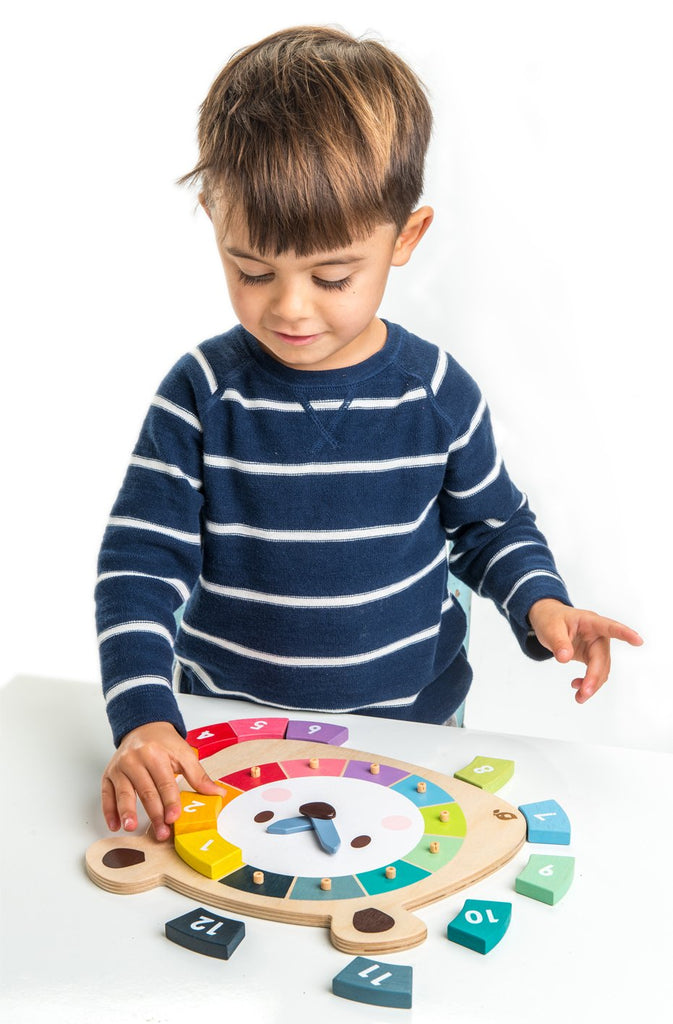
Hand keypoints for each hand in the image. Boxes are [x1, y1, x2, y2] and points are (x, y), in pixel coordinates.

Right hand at [101, 721, 222, 841]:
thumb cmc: (164, 743)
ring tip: (131, 827)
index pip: (164, 782)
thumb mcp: (184, 753)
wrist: (143, 726)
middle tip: (161, 832)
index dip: (170, 801)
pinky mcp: (108, 774)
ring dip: (127, 812)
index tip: (174, 818)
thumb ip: (199, 775)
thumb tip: (217, 793)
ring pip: (124, 793)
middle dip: (154, 814)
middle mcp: (135, 759)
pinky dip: (109, 811)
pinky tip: (114, 825)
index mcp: (155, 753)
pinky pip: (106, 794)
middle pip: (146, 791)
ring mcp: (119, 767)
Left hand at [528, 599, 642, 703]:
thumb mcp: (550, 629)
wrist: (548, 620)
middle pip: (602, 658)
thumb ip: (558, 643)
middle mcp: (598, 635)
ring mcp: (596, 647)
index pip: (609, 627)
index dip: (624, 634)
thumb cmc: (551, 620)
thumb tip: (565, 658)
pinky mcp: (592, 656)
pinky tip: (577, 686)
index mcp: (590, 622)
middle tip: (584, 694)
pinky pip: (595, 672)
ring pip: (601, 669)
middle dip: (595, 677)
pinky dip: (588, 683)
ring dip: (593, 685)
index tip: (638, 641)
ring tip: (579, 698)